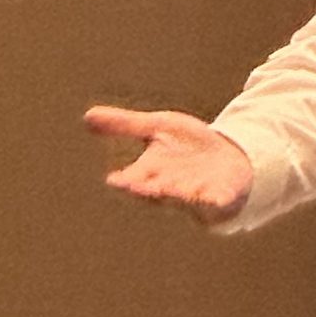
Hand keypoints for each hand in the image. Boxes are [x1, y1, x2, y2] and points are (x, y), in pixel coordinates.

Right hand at [85, 105, 252, 220]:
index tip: (115, 180)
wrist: (228, 155)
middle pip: (156, 191)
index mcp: (150, 173)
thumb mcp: (157, 127)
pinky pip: (218, 200)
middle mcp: (170, 187)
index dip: (124, 182)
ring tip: (172, 190)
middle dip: (148, 190)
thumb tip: (86, 116)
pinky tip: (216, 197)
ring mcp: (196, 193)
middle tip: (138, 187)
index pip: (132, 180)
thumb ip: (125, 125)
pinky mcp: (222, 196)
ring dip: (180, 194)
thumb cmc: (188, 146)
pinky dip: (216, 199)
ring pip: (185, 197)